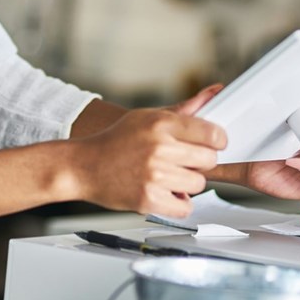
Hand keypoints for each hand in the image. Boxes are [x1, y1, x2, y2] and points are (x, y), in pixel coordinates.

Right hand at [75, 85, 226, 217]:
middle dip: (199, 162)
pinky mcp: (149, 199)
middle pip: (209, 160)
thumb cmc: (115, 140)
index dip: (217, 141)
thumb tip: (216, 92)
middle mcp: (159, 148)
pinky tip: (164, 192)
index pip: (212, 133)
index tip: (213, 144)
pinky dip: (177, 203)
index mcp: (160, 124)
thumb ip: (184, 110)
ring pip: (198, 184)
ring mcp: (154, 175)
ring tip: (168, 176)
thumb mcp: (146, 117)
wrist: (83, 165)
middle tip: (183, 161)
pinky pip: (184, 207)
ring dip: (187, 183)